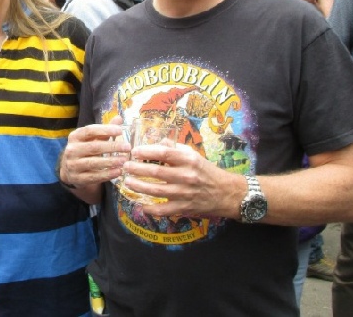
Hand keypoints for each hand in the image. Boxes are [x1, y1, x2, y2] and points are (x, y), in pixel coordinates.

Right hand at [61, 116, 129, 187]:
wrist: (71, 170)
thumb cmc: (85, 150)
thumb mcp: (92, 139)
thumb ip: (105, 130)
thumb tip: (119, 118)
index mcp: (75, 136)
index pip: (90, 131)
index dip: (105, 130)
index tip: (120, 131)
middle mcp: (71, 150)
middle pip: (94, 147)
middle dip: (112, 147)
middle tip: (127, 147)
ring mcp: (73, 165)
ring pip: (93, 163)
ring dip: (110, 161)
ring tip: (124, 160)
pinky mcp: (77, 178)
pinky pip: (94, 177)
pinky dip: (107, 174)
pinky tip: (118, 172)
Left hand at [122, 144, 242, 219]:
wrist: (226, 193)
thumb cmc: (207, 172)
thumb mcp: (194, 156)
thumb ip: (175, 149)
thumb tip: (157, 142)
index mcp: (189, 160)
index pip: (164, 153)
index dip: (146, 151)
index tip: (134, 152)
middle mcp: (187, 176)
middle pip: (156, 171)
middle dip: (137, 169)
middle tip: (125, 166)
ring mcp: (185, 193)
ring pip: (156, 190)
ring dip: (138, 186)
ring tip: (127, 182)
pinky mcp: (184, 208)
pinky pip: (163, 210)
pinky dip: (150, 209)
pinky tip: (141, 205)